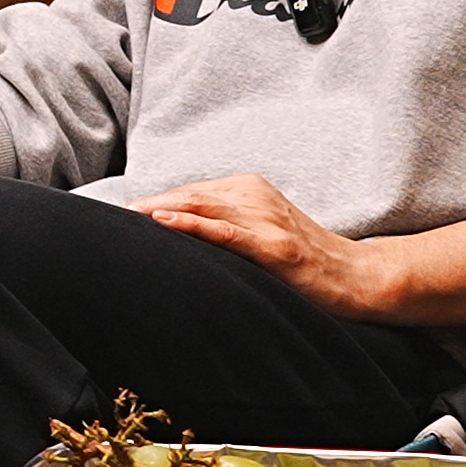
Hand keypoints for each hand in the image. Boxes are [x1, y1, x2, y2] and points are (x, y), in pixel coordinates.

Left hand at [137, 173, 394, 320]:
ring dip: (159, 212)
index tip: (122, 215)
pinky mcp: (274, 246)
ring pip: (201, 207)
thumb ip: (224, 225)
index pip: (190, 192)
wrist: (355, 277)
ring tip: (124, 220)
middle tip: (110, 219)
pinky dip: (191, 225)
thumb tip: (173, 232)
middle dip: (148, 206)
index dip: (155, 202)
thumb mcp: (259, 232)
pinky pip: (225, 231)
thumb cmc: (302, 260)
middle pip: (189, 195)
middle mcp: (255, 195)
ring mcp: (266, 219)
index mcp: (249, 188)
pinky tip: (163, 223)